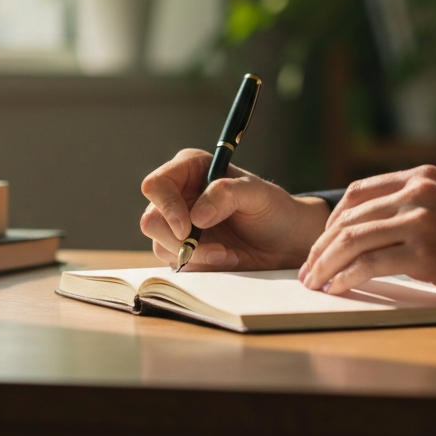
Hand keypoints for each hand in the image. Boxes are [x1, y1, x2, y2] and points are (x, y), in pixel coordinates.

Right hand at [140, 148, 329, 270]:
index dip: (166, 207)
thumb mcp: (256, 193)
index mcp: (190, 169)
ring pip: (160, 245)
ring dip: (195, 255)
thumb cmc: (272, 209)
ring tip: (227, 253)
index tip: (188, 227)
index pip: (156, 185)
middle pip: (151, 220)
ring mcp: (178, 224)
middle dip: (181, 240)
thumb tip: (196, 216)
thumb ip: (226, 194)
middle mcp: (179, 195)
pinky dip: (200, 265)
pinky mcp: (184, 250)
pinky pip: (175, 262)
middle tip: (216, 248)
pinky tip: (226, 258)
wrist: (283, 241)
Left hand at [298, 165, 435, 308]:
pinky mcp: (427, 253)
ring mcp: (422, 219)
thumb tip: (370, 230)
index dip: (332, 220)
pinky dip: (347, 277)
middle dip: (321, 245)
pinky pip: (371, 264)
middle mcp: (419, 190)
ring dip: (326, 263)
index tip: (321, 245)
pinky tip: (338, 288)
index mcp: (423, 175)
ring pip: (353, 239)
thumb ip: (415, 207)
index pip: (358, 192)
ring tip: (315, 282)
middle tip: (307, 269)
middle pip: (349, 216)